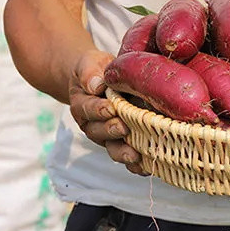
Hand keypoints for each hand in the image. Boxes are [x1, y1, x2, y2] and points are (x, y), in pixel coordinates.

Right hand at [68, 49, 145, 175]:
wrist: (99, 79)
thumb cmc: (94, 70)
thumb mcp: (88, 64)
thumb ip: (89, 74)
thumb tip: (96, 85)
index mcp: (82, 105)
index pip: (88, 109)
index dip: (99, 110)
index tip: (110, 108)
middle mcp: (93, 124)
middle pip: (99, 132)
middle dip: (112, 131)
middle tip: (124, 129)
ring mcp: (108, 136)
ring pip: (113, 148)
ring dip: (124, 153)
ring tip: (136, 156)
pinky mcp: (122, 142)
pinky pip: (127, 155)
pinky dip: (136, 164)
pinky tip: (147, 166)